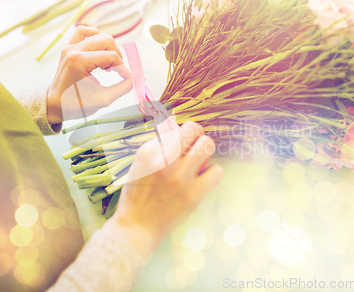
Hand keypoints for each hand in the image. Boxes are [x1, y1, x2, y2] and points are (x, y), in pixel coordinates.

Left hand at [47, 26, 132, 123]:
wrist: (55, 104)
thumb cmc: (76, 104)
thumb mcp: (103, 99)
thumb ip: (122, 88)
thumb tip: (136, 80)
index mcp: (80, 62)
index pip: (111, 57)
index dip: (123, 68)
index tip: (127, 79)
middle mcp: (74, 50)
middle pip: (107, 40)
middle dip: (117, 55)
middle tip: (118, 70)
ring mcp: (70, 47)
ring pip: (97, 35)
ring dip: (108, 48)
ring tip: (107, 64)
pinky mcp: (69, 48)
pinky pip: (82, 32)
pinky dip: (94, 36)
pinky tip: (98, 50)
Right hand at [103, 121, 223, 257]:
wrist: (137, 226)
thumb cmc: (139, 193)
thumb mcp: (140, 163)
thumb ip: (158, 145)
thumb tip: (178, 128)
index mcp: (149, 152)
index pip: (177, 127)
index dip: (184, 133)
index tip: (182, 142)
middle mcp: (165, 161)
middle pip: (195, 130)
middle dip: (197, 136)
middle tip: (193, 148)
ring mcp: (180, 178)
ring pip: (208, 145)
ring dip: (205, 151)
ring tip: (197, 162)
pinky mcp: (193, 195)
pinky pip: (216, 171)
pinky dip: (212, 173)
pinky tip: (202, 178)